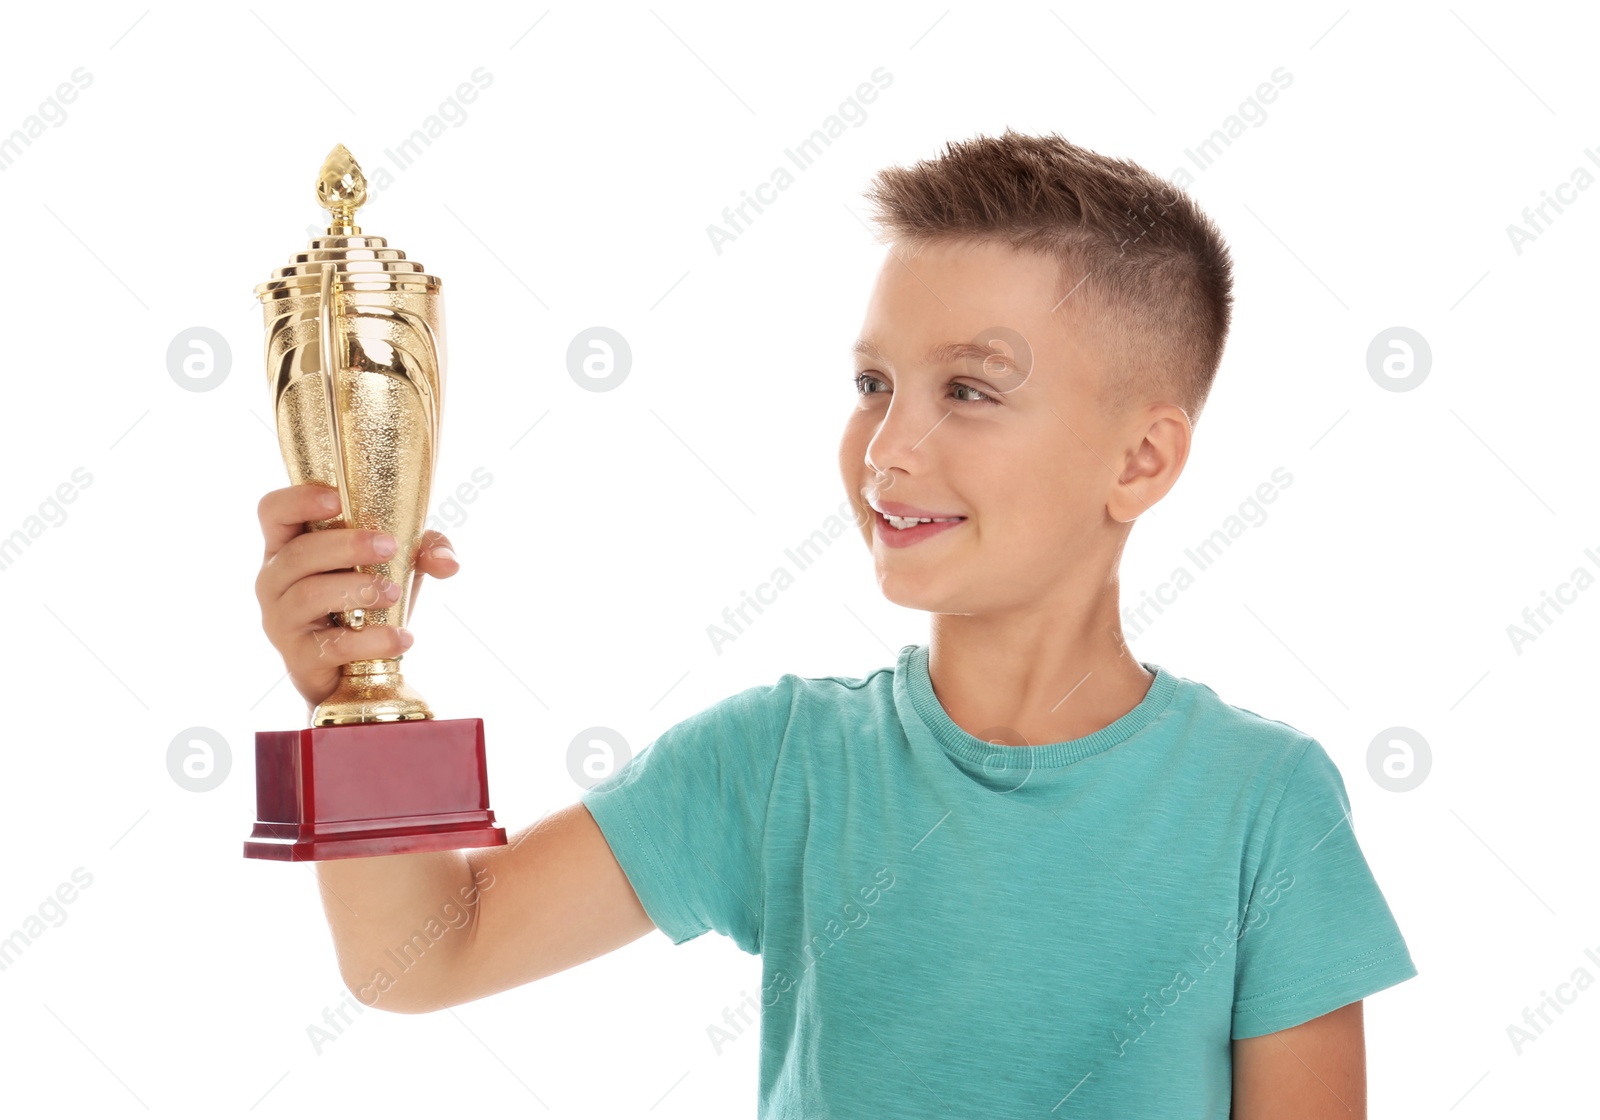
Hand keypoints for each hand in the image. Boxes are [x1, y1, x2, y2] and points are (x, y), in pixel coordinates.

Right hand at [255, 483, 460, 713]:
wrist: (350, 673)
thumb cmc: (363, 603)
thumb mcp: (394, 567)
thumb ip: (423, 550)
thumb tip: (448, 561)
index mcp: (289, 547)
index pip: (273, 511)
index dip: (299, 500)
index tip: (337, 499)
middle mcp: (274, 580)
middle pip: (298, 553)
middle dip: (347, 546)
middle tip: (391, 547)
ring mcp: (281, 621)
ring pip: (309, 595)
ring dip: (358, 590)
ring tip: (395, 593)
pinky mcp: (299, 658)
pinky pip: (332, 645)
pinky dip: (372, 640)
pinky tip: (403, 638)